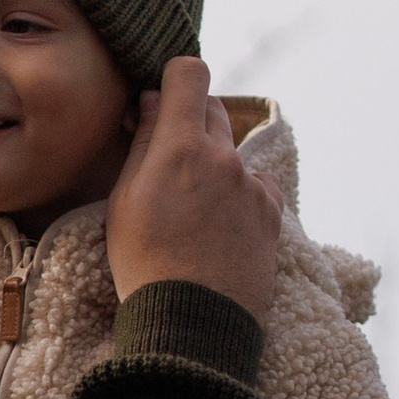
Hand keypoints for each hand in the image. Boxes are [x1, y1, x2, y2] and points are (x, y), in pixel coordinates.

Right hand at [105, 57, 280, 320]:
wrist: (193, 326)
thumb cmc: (144, 265)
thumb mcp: (124, 201)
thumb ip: (142, 144)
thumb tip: (151, 100)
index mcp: (181, 146)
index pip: (190, 72)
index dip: (176, 77)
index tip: (165, 97)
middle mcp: (224, 156)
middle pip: (212, 109)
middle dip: (192, 122)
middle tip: (171, 161)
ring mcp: (253, 184)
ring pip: (233, 151)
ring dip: (216, 164)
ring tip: (195, 210)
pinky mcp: (273, 211)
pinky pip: (256, 184)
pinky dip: (241, 194)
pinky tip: (222, 227)